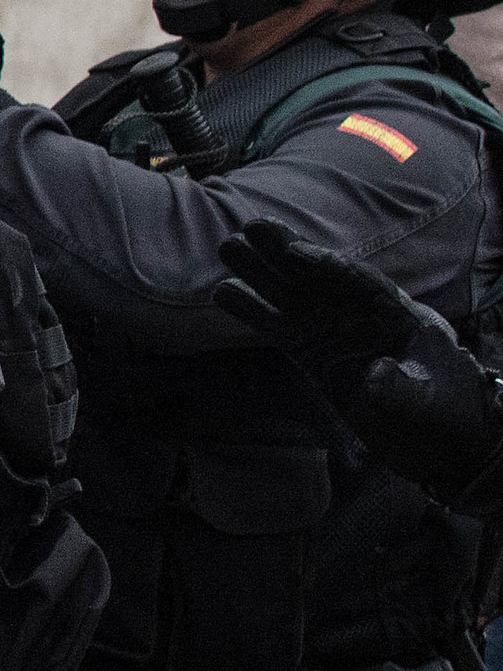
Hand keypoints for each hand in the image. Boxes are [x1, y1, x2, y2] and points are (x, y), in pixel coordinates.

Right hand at [215, 218, 502, 494]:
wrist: (440, 441)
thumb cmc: (445, 413)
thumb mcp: (431, 400)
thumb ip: (402, 388)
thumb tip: (373, 375)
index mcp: (397, 315)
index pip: (359, 281)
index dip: (327, 266)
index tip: (294, 253)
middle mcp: (360, 317)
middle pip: (319, 279)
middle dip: (286, 253)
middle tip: (251, 228)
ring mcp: (334, 335)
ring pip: (292, 298)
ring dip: (261, 274)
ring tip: (229, 248)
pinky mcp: (314, 358)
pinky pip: (279, 330)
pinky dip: (253, 313)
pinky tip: (225, 293)